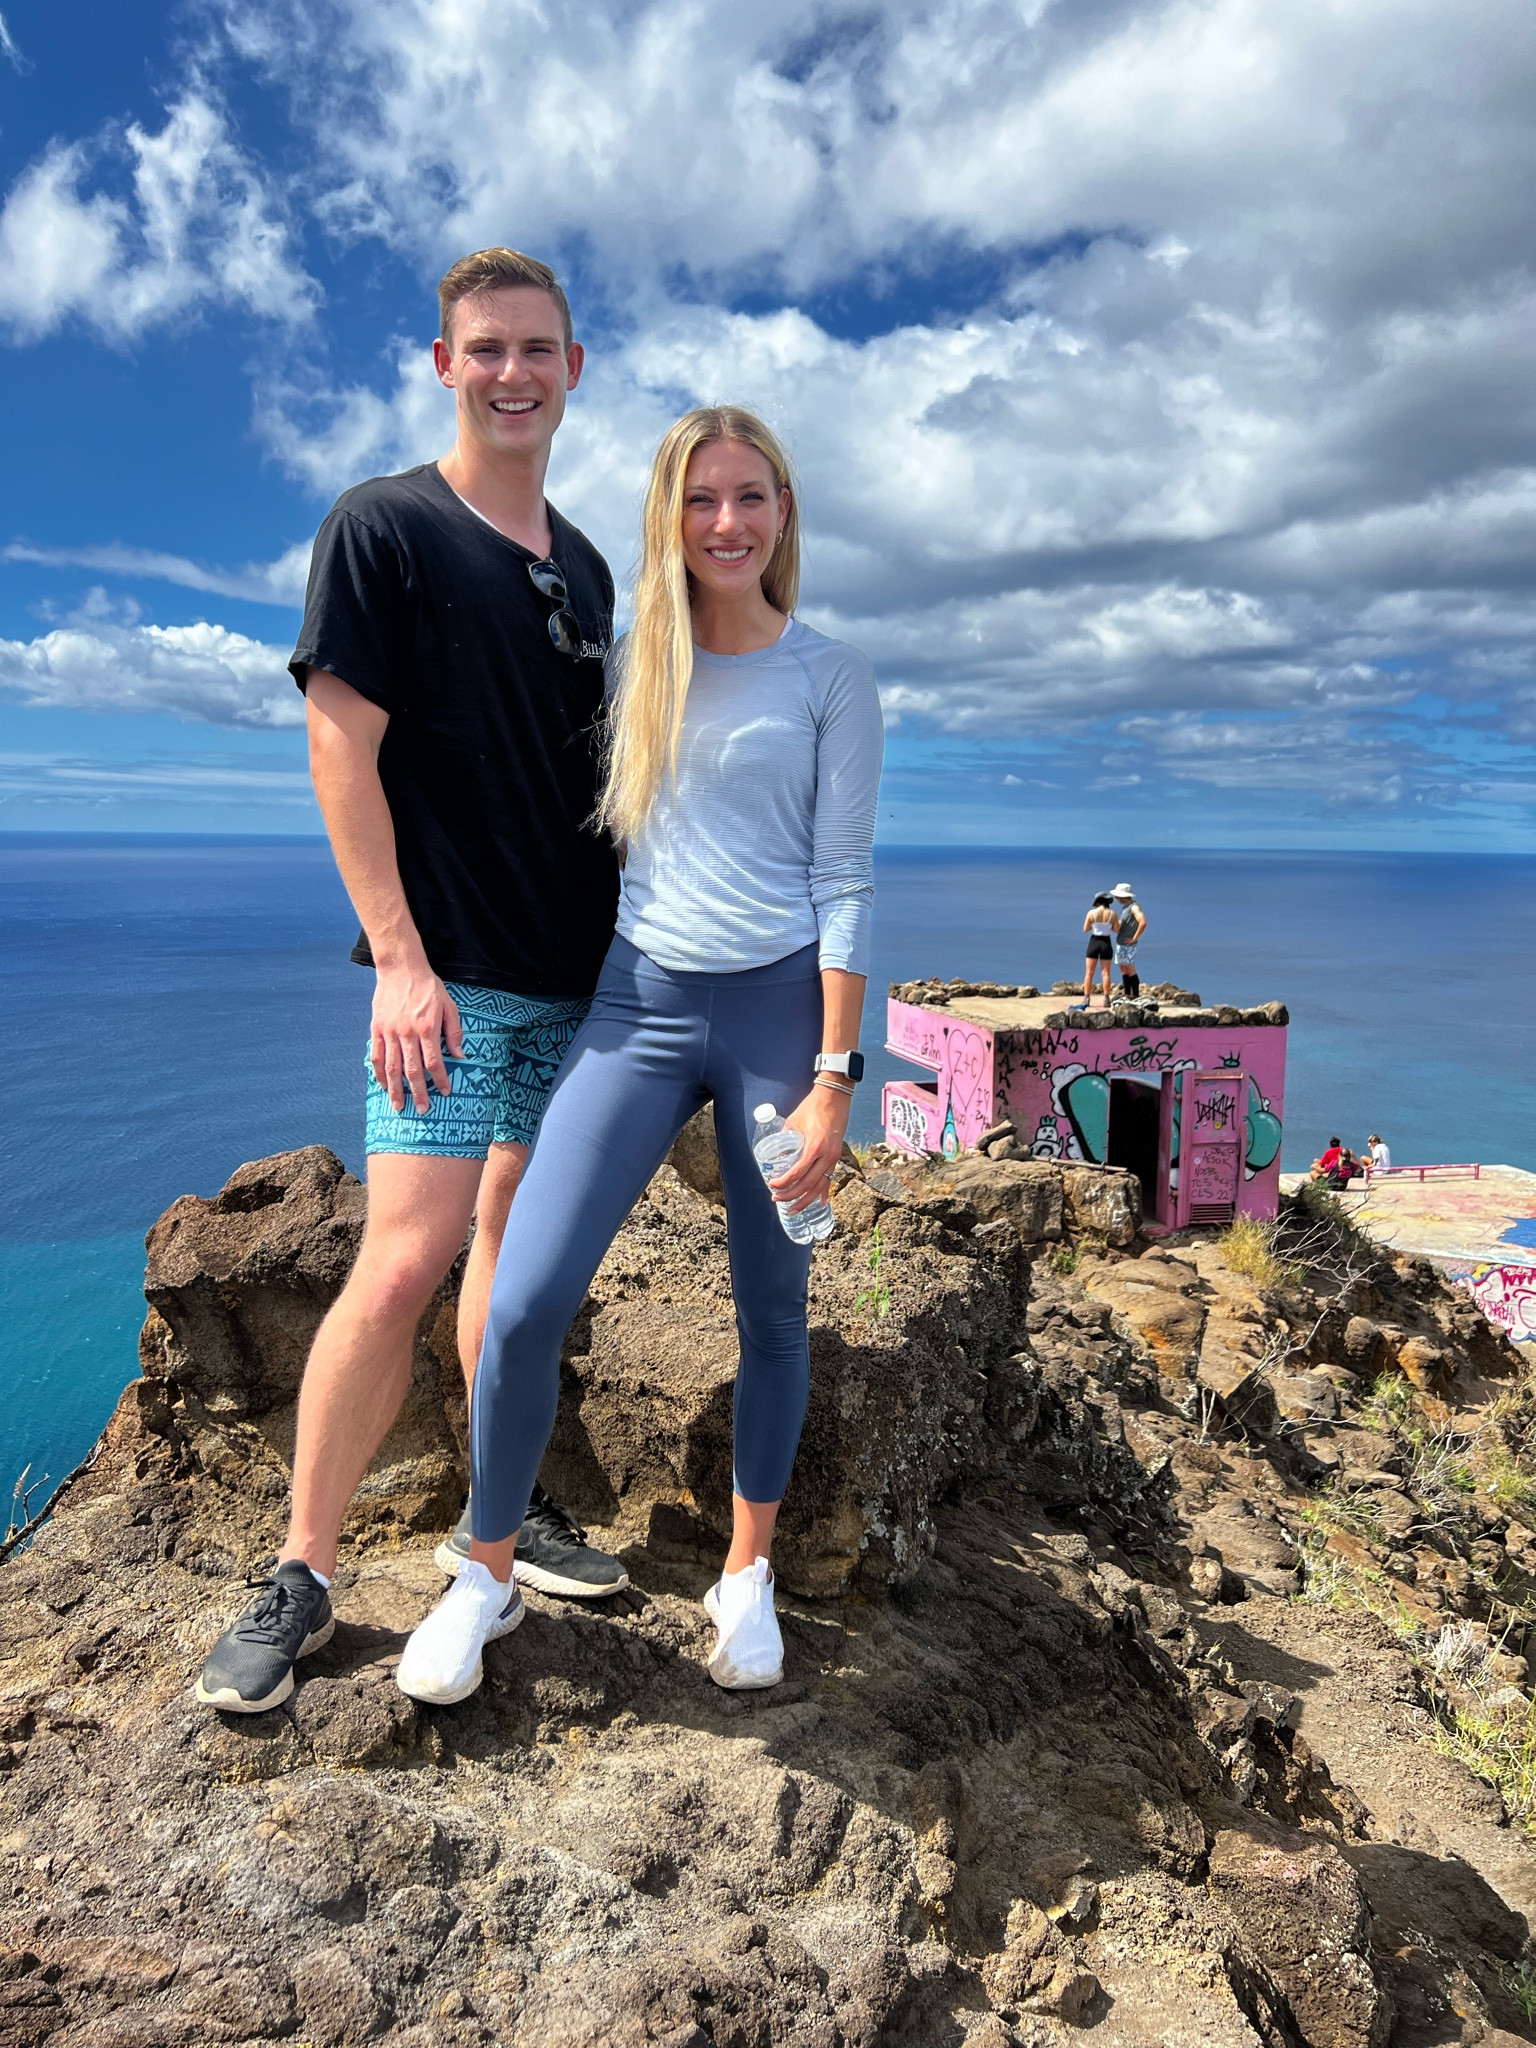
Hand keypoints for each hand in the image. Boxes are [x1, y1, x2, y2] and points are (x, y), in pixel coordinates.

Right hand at [371, 963, 462, 1112]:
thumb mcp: (449, 1006)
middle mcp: (407, 1033)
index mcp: (427, 1028)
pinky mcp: (377, 1029)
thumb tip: (460, 1055)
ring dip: (396, 1090)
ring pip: (391, 1068)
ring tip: (399, 1106)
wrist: (401, 968)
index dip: (440, 1080)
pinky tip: (384, 1086)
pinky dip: (379, 1074)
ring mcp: (389, 1032)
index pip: (434, 1062)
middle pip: (411, 1070)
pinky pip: (376, 1056)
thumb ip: (454, 1031)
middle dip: (418, 1093)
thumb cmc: (428, 987)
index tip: (445, 1093)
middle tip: (423, 1110)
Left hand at [772, 1084, 850, 1211]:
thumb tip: (775, 1152)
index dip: (783, 1182)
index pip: (797, 1172)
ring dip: (805, 1200)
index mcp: (814, 1146)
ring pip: (819, 1186)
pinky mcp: (836, 1156)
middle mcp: (826, 1155)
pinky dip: (824, 1191)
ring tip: (793, 1209)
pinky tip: (820, 1202)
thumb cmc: (812, 1107)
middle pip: (807, 1184)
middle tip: (777, 1199)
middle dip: (791, 1195)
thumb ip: (785, 1138)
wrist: (834, 1098)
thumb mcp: (793, 1122)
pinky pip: (830, 1178)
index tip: (772, 1184)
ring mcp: (833, 1157)